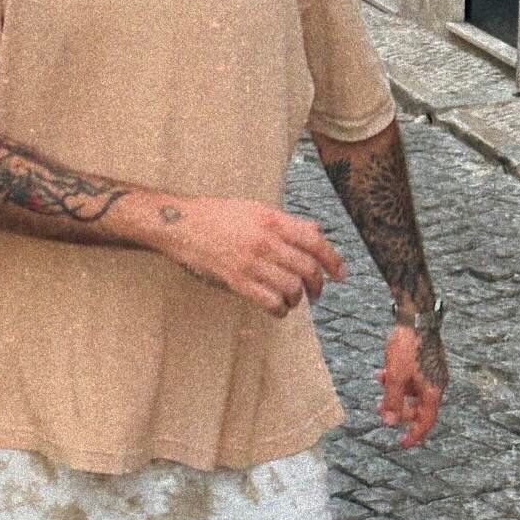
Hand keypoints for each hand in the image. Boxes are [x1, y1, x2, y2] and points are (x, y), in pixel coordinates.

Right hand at [161, 198, 346, 317]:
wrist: (179, 224)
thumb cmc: (216, 216)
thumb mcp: (254, 209)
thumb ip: (286, 222)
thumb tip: (315, 231)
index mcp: (272, 220)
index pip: (315, 241)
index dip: (333, 260)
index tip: (340, 274)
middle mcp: (265, 241)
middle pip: (307, 269)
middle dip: (317, 286)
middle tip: (316, 293)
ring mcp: (251, 262)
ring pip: (292, 289)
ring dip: (298, 300)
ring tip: (293, 300)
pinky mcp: (236, 281)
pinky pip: (270, 302)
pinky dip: (280, 310)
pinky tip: (278, 309)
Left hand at [377, 324, 445, 448]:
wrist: (416, 316)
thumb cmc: (407, 346)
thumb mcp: (395, 376)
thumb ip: (392, 400)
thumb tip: (389, 422)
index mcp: (433, 390)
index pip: (426, 421)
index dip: (414, 434)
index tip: (402, 444)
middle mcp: (436, 383)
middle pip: (418, 406)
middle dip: (398, 410)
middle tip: (379, 410)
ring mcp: (432, 371)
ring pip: (412, 390)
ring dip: (395, 391)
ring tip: (378, 386)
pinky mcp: (426, 360)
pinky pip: (412, 377)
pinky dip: (398, 378)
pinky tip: (382, 372)